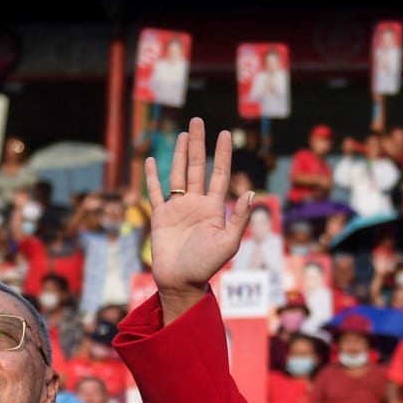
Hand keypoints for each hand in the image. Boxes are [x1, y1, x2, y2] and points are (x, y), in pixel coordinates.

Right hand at [144, 119, 254, 311]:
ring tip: (183, 134)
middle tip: (198, 121)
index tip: (225, 134)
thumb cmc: (206, 266)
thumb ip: (238, 218)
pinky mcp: (160, 216)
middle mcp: (196, 204)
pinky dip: (152, 176)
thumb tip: (250, 192)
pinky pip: (155, 192)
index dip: (222, 154)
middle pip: (197, 167)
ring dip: (179, 154)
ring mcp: (177, 209)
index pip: (220, 174)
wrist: (181, 282)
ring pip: (178, 174)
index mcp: (214, 208)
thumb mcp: (228, 242)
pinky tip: (151, 160)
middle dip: (198, 145)